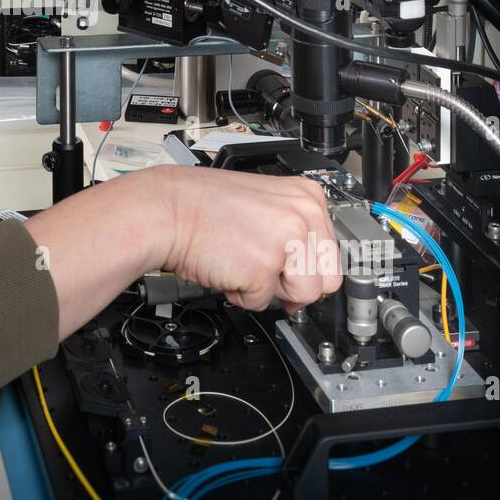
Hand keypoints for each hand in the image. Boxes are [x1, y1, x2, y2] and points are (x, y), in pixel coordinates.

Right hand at [152, 164, 341, 311]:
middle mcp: (304, 215)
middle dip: (295, 285)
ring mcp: (286, 241)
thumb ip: (296, 232)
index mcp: (308, 197)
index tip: (291, 268)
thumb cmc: (204, 207)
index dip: (308, 268)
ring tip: (244, 264)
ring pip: (304, 296)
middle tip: (264, 270)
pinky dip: (242, 294)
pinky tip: (228, 267)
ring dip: (271, 291)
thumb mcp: (266, 205)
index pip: (333, 253)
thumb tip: (312, 273)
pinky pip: (264, 303)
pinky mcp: (263, 268)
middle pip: (327, 280)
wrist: (166, 210)